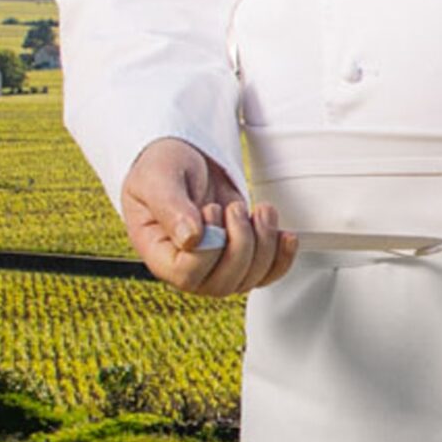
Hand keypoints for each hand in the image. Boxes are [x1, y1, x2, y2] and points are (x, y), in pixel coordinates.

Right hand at [121, 137, 297, 296]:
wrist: (187, 158)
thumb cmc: (163, 167)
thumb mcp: (158, 177)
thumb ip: (171, 207)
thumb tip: (192, 239)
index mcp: (158, 254)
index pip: (187, 274)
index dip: (209, 246)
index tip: (210, 210)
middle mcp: (186, 268)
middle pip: (223, 283)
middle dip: (241, 243)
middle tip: (235, 208)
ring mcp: (215, 268)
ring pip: (249, 279)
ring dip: (264, 242)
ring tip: (258, 210)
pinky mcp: (240, 259)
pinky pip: (267, 275)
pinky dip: (282, 256)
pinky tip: (283, 234)